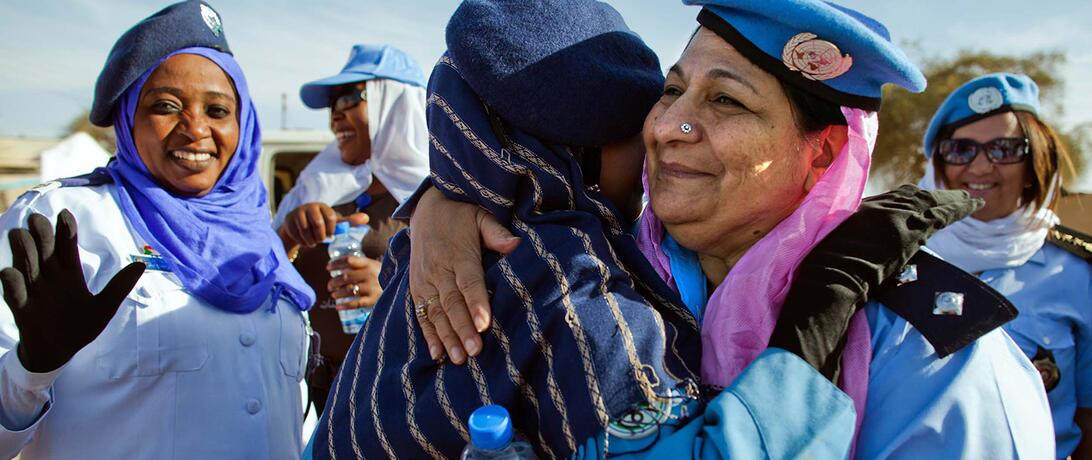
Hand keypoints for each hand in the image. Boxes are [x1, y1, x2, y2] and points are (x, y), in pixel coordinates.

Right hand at [0, 210, 145, 372]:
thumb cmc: (81, 326)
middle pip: (43, 249)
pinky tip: (11, 272)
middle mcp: (49, 277)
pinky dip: (13, 282)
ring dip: (23, 249)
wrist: (59, 353)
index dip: (65, 230)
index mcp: (69, 274)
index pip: (66, 246)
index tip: (64, 213)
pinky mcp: (21, 308)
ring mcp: (33, 291)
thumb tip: (141, 265)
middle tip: (37, 219)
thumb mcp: (105, 307)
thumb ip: (119, 286)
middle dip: (40, 233)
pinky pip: (14, 292)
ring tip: (20, 234)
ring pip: (25, 263)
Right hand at [278, 202, 367, 248]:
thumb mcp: (333, 223)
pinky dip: (302, 242)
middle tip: (321, 240)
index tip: (330, 235)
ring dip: (312, 240)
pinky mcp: (288, 220)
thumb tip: (367, 218)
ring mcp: (298, 212)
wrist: (296, 226)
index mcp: (323, 206)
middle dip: (321, 235)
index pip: (331, 217)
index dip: (332, 229)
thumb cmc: (319, 224)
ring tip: (314, 242)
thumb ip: (348, 222)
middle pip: (318, 223)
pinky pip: (297, 234)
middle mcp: (310, 206)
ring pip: (306, 230)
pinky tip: (305, 242)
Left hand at [326, 255, 382, 308]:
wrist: (404, 286)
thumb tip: (340, 267)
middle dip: (334, 281)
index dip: (336, 263)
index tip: (327, 267)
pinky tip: (338, 307)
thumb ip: (360, 265)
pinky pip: (356, 303)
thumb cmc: (384, 276)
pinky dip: (345, 305)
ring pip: (349, 290)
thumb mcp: (375, 266)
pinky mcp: (373, 300)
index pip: (349, 260)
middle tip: (329, 285)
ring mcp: (372, 287)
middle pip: (346, 276)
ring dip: (338, 293)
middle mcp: (370, 274)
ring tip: (333, 294)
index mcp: (370, 263)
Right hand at [409, 186, 518, 363]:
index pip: (469, 282)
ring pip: (436, 313)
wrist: (426, 209)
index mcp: (459, 254)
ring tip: (459, 359)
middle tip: (475, 352)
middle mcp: (439, 270)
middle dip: (463, 329)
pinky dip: (428, 335)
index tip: (485, 325)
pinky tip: (437, 354)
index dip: (477, 304)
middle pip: (452, 303)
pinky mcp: (416, 288)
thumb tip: (515, 244)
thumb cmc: (461, 215)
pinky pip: (421, 314)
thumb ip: (496, 232)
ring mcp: (425, 281)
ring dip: (447, 337)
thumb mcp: (480, 216)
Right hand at [769, 185, 982, 379]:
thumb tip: (860, 252)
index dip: (909, 199)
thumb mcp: (837, 251)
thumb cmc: (825, 274)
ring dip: (951, 200)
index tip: (922, 200)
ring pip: (930, 201)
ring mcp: (894, 216)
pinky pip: (941, 213)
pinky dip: (958, 207)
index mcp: (858, 211)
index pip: (890, 200)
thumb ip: (853, 243)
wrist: (830, 278)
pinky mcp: (910, 228)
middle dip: (933, 196)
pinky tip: (972, 205)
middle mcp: (877, 207)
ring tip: (968, 200)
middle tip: (953, 196)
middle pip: (911, 196)